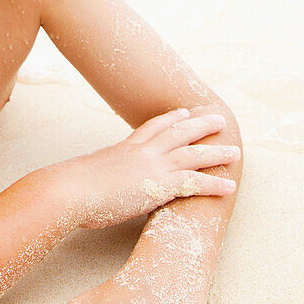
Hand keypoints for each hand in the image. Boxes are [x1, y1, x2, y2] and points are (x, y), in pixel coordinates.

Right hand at [64, 107, 238, 228]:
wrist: (68, 190)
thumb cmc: (67, 187)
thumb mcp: (84, 174)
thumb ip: (95, 175)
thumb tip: (89, 182)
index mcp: (123, 148)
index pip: (151, 128)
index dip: (169, 119)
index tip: (183, 112)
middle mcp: (141, 152)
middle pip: (178, 133)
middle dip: (200, 125)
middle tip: (218, 119)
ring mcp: (151, 166)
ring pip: (193, 154)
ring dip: (217, 152)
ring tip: (236, 152)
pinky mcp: (158, 186)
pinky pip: (194, 183)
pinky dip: (213, 184)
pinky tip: (229, 187)